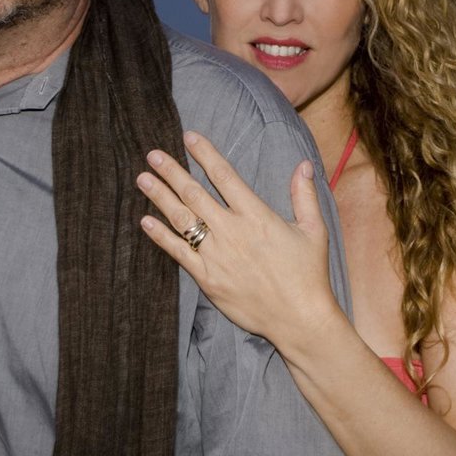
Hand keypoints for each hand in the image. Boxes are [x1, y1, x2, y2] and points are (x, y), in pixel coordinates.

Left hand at [137, 131, 343, 350]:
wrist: (299, 319)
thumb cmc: (308, 274)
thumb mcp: (313, 231)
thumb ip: (304, 195)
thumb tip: (303, 164)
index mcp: (256, 215)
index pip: (224, 175)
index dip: (204, 153)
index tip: (188, 137)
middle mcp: (232, 231)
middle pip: (194, 194)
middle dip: (172, 171)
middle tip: (153, 154)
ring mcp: (217, 255)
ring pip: (181, 220)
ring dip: (160, 197)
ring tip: (142, 179)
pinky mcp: (208, 279)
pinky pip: (178, 253)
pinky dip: (160, 236)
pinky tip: (146, 221)